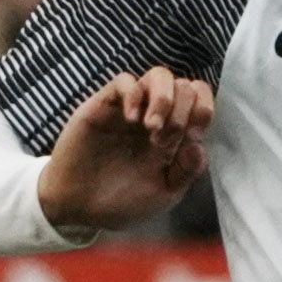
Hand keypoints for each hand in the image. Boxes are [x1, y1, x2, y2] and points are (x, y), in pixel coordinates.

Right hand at [38, 71, 213, 234]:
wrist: (78, 207)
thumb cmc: (121, 201)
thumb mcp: (163, 194)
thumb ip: (186, 172)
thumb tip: (200, 145)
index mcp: (175, 135)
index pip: (200, 101)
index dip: (203, 111)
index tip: (191, 138)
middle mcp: (156, 116)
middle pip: (185, 86)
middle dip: (183, 110)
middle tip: (163, 139)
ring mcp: (131, 109)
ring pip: (160, 75)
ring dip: (164, 97)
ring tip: (152, 126)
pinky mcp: (104, 105)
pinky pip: (124, 80)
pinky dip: (133, 94)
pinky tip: (130, 119)